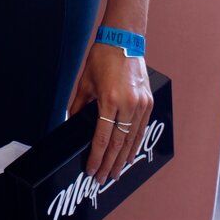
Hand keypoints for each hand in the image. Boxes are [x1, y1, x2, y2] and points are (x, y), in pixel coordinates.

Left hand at [69, 43, 152, 184]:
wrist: (123, 40)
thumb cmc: (102, 58)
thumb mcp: (85, 82)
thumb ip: (78, 105)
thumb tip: (71, 122)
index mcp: (110, 100)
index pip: (103, 138)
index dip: (97, 157)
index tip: (91, 170)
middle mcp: (128, 105)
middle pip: (119, 144)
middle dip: (110, 164)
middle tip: (102, 179)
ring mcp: (141, 104)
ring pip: (132, 139)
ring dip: (123, 158)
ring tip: (116, 172)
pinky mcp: (148, 102)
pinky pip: (141, 128)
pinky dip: (134, 143)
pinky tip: (129, 154)